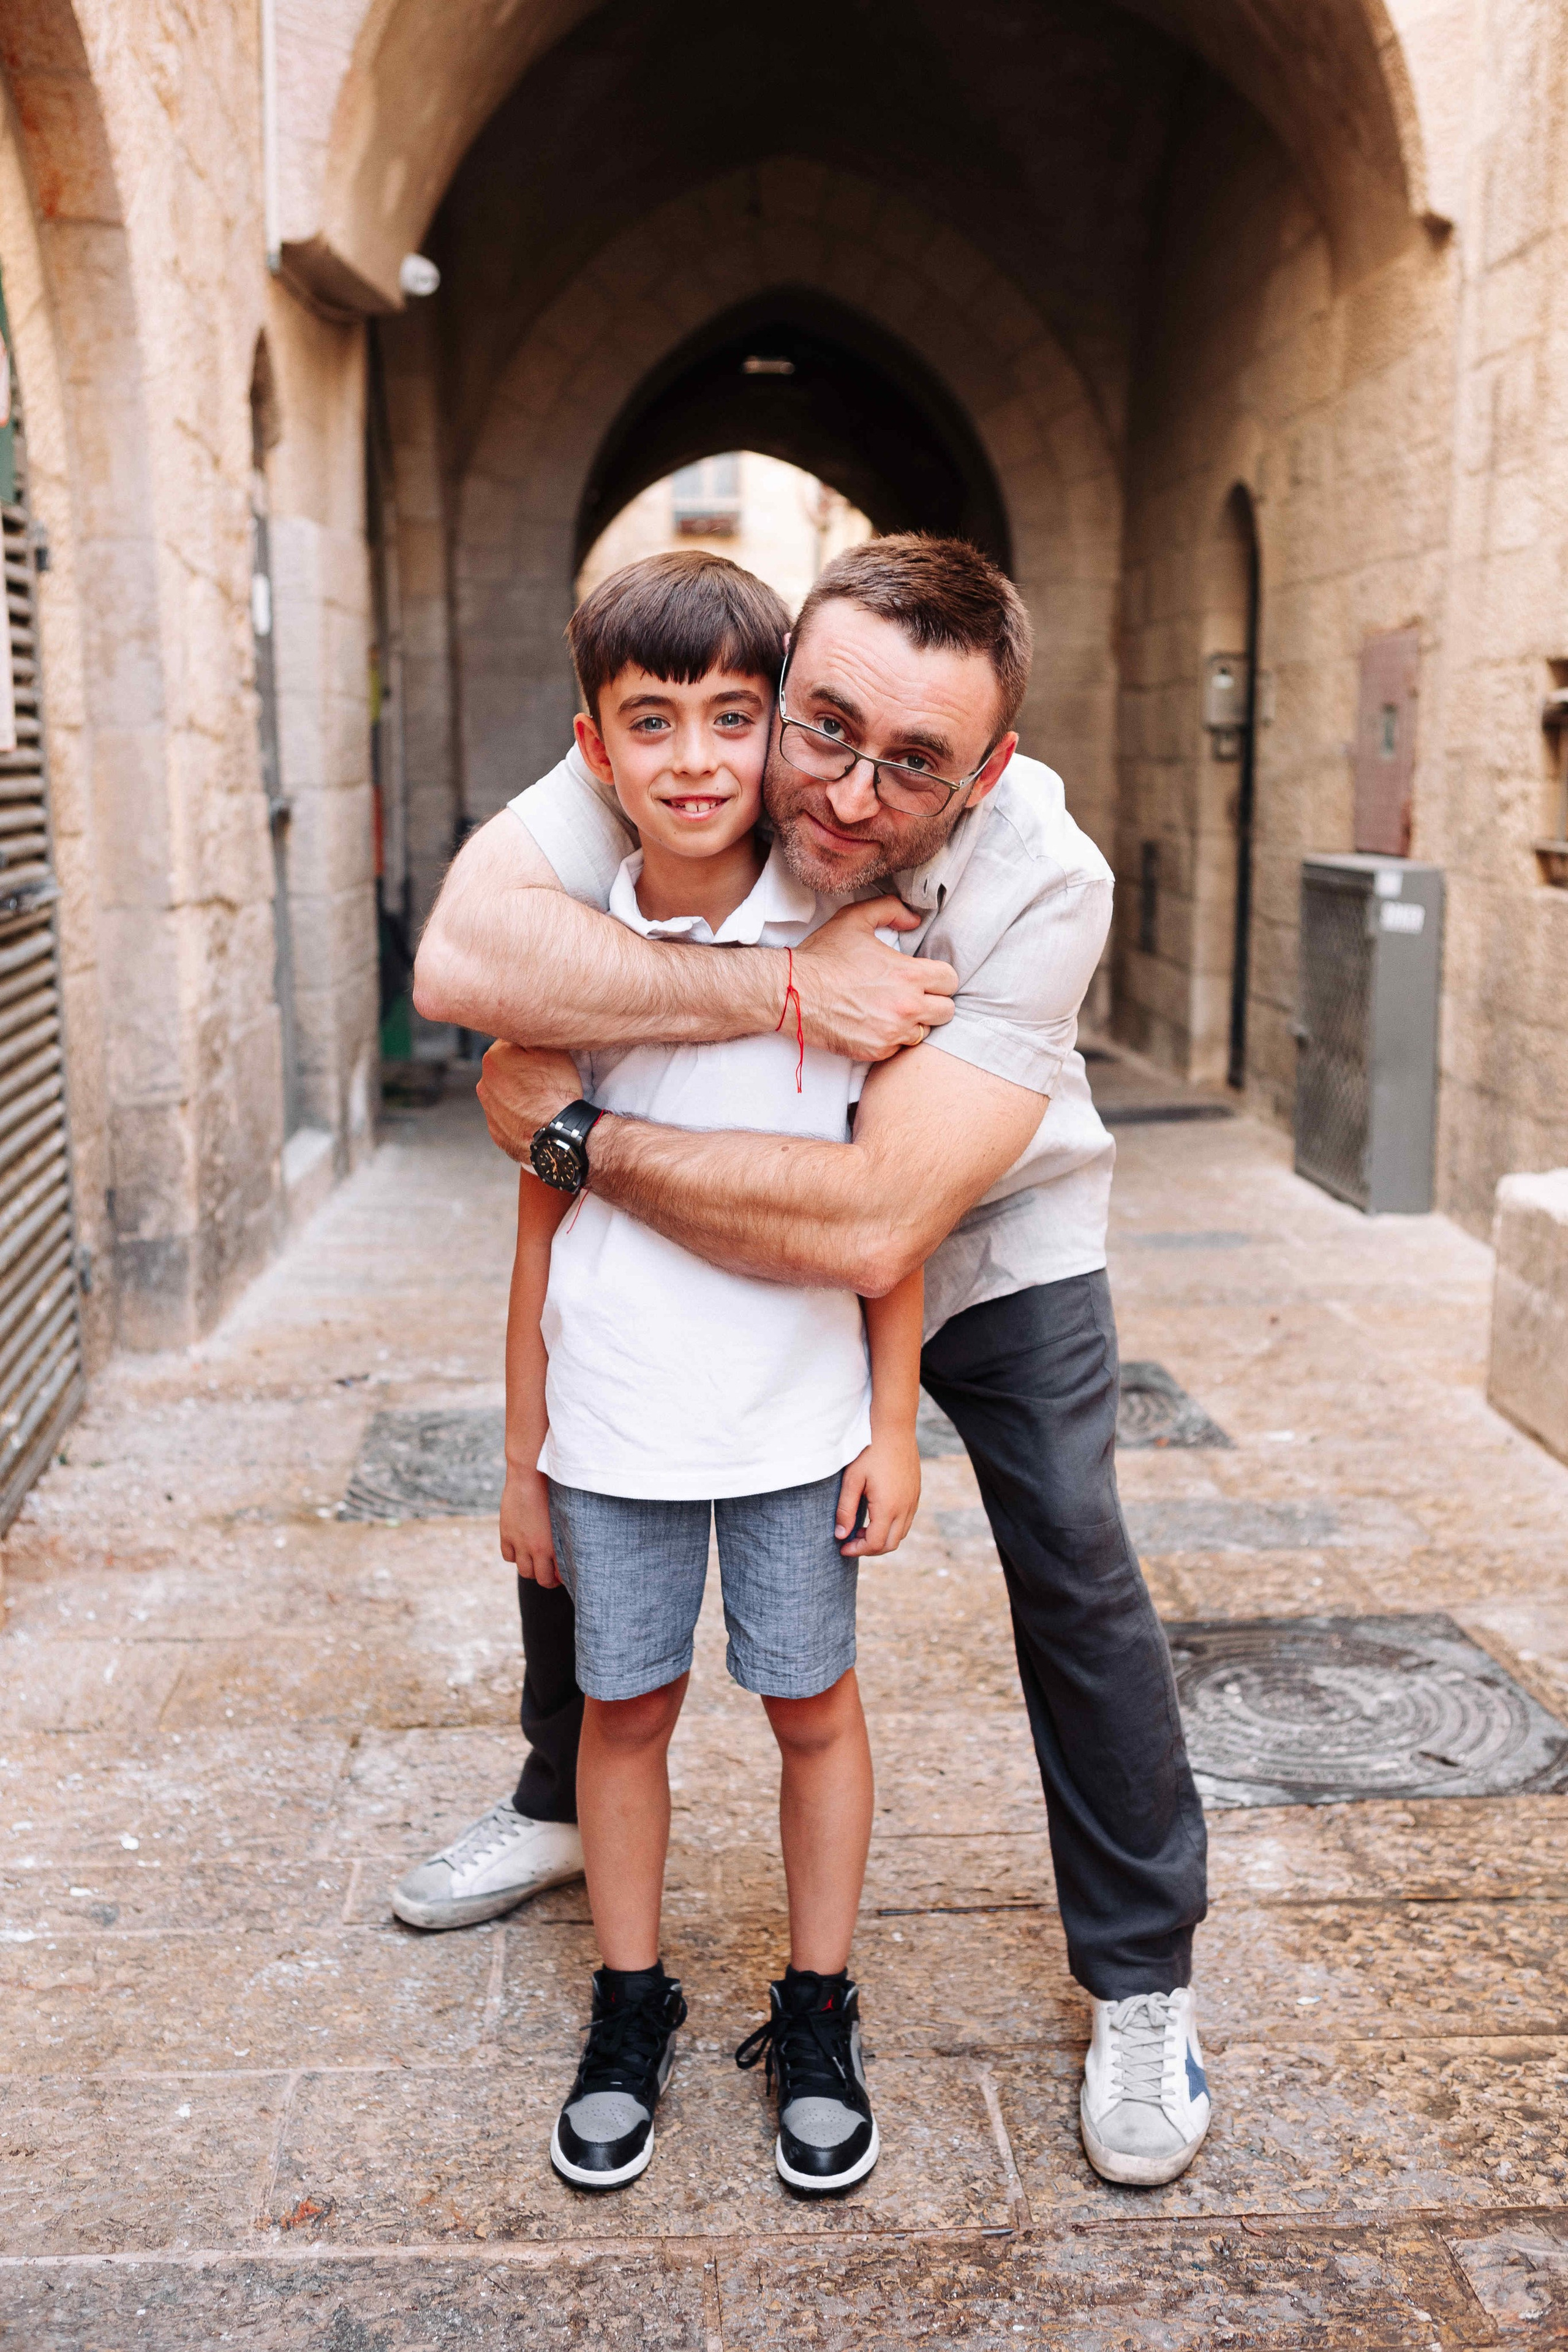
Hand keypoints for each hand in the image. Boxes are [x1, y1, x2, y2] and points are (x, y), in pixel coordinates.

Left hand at [478, 1042, 581, 1162]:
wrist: (558, 1136)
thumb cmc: (556, 1091)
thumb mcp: (553, 1049)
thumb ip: (534, 1034)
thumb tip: (529, 1031)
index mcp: (494, 1057)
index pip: (510, 1042)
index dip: (529, 1047)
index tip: (542, 1056)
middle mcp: (484, 1083)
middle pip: (505, 1068)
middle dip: (521, 1070)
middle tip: (545, 1079)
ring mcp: (488, 1110)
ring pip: (505, 1093)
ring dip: (519, 1093)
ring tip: (541, 1101)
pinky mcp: (496, 1132)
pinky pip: (508, 1117)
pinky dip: (519, 1115)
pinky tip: (535, 1117)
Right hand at [500, 1463, 559, 1587]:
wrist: (531, 1475)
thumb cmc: (554, 1491)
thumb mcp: (566, 1517)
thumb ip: (567, 1536)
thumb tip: (574, 1550)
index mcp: (555, 1544)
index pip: (559, 1576)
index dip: (562, 1579)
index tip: (566, 1576)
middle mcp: (536, 1548)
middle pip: (541, 1579)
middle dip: (548, 1580)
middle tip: (553, 1574)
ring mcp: (520, 1542)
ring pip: (524, 1571)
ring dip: (531, 1570)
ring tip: (537, 1564)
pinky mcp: (506, 1534)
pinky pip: (508, 1557)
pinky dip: (515, 1556)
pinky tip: (522, 1549)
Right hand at [792, 899, 956, 1060]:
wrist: (791, 992)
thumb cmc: (823, 956)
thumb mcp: (855, 919)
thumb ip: (890, 910)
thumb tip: (914, 919)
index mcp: (908, 974)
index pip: (950, 981)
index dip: (940, 977)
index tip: (925, 977)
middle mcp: (906, 1007)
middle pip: (946, 1011)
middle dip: (933, 1002)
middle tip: (914, 996)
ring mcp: (892, 1032)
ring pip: (924, 1032)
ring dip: (913, 1022)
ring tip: (892, 1011)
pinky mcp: (877, 1051)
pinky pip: (899, 1048)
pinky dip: (891, 1038)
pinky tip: (874, 1024)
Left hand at [834, 1429, 921, 1556]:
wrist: (894, 1427)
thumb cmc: (869, 1450)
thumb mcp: (852, 1480)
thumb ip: (845, 1510)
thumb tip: (841, 1535)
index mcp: (888, 1507)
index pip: (875, 1543)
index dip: (858, 1550)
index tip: (842, 1547)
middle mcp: (905, 1508)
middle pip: (891, 1544)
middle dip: (870, 1548)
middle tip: (851, 1541)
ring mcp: (913, 1500)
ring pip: (900, 1533)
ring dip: (882, 1538)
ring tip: (861, 1529)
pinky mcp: (915, 1493)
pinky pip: (906, 1520)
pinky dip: (892, 1527)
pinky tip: (876, 1515)